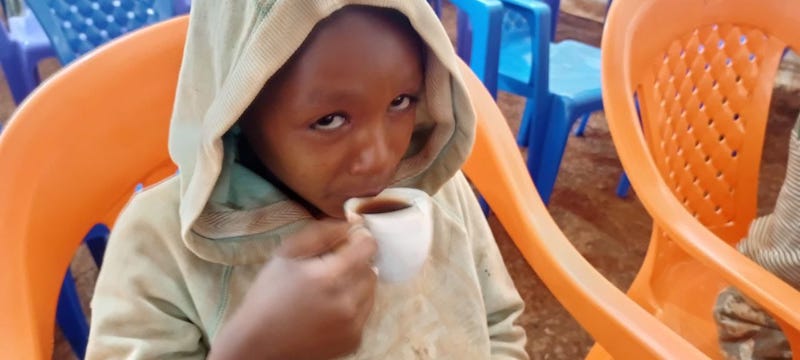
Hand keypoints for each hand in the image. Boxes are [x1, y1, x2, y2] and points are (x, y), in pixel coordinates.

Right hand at [209, 219, 378, 359]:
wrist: (258, 344)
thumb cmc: (268, 295)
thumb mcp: (286, 254)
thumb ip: (320, 233)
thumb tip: (350, 223)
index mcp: (327, 277)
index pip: (367, 248)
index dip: (360, 239)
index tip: (351, 241)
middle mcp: (345, 303)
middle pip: (370, 269)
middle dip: (356, 264)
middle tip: (332, 269)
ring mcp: (352, 325)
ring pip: (371, 292)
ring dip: (356, 286)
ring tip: (328, 291)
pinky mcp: (353, 341)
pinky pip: (365, 313)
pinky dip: (353, 307)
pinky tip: (329, 309)